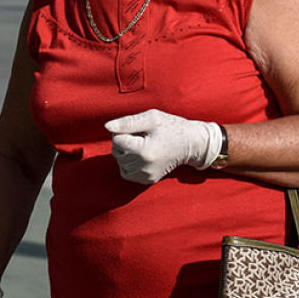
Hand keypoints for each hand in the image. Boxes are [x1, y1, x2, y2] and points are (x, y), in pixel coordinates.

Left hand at [105, 110, 223, 183]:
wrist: (191, 144)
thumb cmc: (171, 127)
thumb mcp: (151, 117)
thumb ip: (127, 122)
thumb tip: (107, 127)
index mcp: (144, 151)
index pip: (116, 140)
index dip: (124, 131)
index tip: (138, 129)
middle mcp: (144, 166)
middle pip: (116, 152)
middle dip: (124, 142)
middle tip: (141, 136)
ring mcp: (146, 176)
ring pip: (120, 163)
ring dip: (126, 153)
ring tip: (142, 145)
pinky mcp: (148, 180)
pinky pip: (126, 173)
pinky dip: (129, 164)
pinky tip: (141, 155)